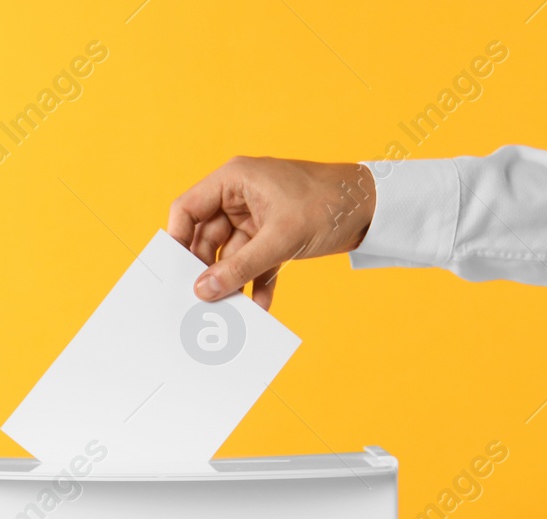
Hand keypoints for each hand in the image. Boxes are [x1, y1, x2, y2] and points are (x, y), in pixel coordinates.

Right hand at [168, 157, 375, 309]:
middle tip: (200, 301)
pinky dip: (256, 284)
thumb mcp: (280, 238)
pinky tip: (259, 307)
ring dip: (232, 282)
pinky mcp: (274, 237)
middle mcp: (240, 198)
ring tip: (228, 311)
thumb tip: (204, 290)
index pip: (188, 209)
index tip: (171, 272)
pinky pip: (255, 264)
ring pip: (231, 256)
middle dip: (207, 270)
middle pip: (207, 238)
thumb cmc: (329, 203)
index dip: (176, 240)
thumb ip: (239, 266)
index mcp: (234, 180)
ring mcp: (257, 219)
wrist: (375, 207)